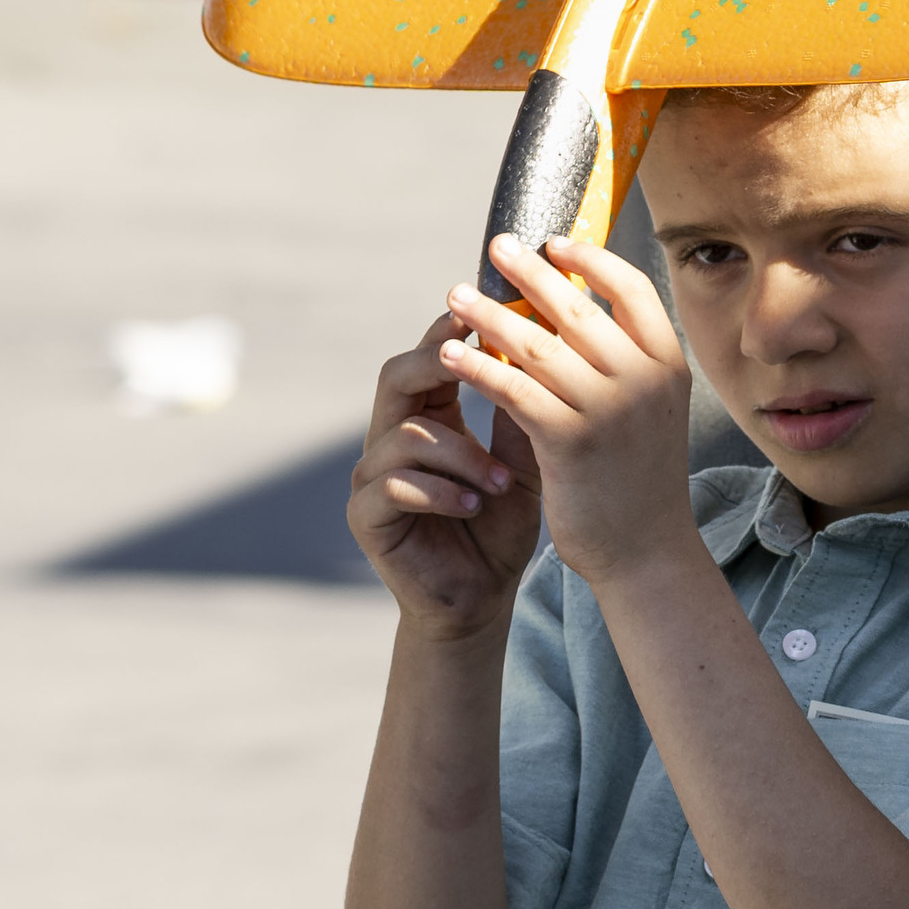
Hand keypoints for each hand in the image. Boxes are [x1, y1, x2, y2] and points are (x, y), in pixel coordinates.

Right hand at [350, 314, 544, 636]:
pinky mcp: (365, 515)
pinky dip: (439, 492)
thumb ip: (521, 415)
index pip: (431, 359)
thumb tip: (543, 349)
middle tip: (472, 355)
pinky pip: (394, 485)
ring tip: (499, 481)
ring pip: (406, 434)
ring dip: (459, 454)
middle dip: (434, 361)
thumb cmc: (499, 529)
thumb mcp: (520, 466)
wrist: (481, 600)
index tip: (483, 308)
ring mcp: (373, 475)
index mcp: (428, 417)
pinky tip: (472, 505)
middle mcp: (392, 438)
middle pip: (397, 376)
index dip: (451, 332)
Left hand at [436, 232, 700, 590]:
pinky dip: (477, 367)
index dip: (592, 260)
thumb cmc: (637, 477)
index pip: (632, 289)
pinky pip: (513, 390)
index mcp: (668, 365)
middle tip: (494, 248)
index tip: (555, 243)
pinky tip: (450, 355)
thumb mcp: (646, 409)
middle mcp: (643, 380)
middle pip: (577, 308)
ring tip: (455, 297)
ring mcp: (608, 409)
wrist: (645, 550)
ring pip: (536, 345)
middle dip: (529, 273)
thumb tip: (567, 306)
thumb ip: (621, 360)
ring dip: (489, 316)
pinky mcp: (569, 441)